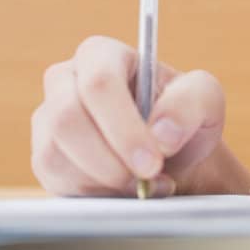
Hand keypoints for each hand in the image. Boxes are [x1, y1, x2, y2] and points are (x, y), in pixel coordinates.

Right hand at [32, 35, 225, 196]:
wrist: (167, 155)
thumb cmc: (181, 119)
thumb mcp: (204, 102)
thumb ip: (190, 103)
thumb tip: (161, 132)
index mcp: (102, 54)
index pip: (99, 83)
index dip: (123, 127)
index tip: (152, 162)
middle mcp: (65, 80)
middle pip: (67, 119)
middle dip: (110, 160)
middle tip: (146, 181)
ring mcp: (48, 119)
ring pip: (56, 154)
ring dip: (104, 181)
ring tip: (144, 185)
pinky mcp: (45, 157)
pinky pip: (56, 181)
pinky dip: (94, 194)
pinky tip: (123, 191)